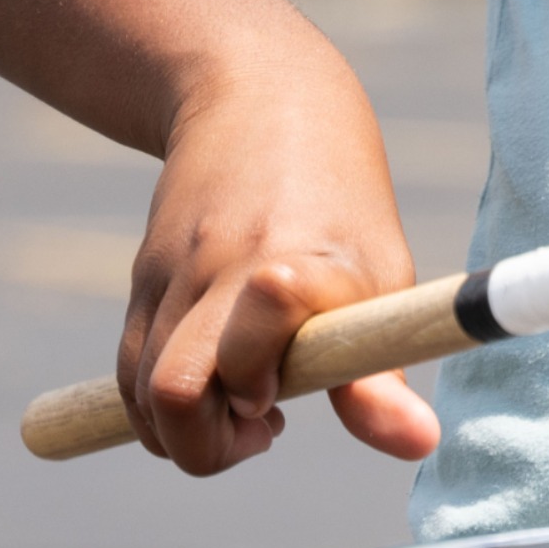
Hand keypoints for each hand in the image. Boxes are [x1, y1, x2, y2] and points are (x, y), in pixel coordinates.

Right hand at [116, 66, 440, 474]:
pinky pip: (129, 367)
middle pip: (175, 391)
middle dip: (206, 447)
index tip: (282, 403)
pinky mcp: (142, 276)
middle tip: (264, 428)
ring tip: (244, 407)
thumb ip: (380, 373)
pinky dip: (158, 405)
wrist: (261, 101)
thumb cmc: (342, 207)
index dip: (259, 377)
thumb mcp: (382, 278)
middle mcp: (229, 268)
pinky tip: (213, 383)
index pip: (262, 324)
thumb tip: (419, 445)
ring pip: (141, 389)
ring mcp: (176, 272)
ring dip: (182, 431)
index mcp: (303, 263)